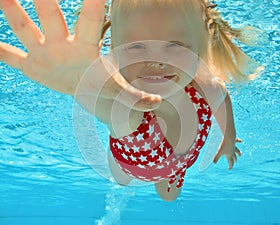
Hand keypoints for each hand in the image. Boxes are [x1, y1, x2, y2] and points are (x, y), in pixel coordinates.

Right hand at [0, 0, 160, 110]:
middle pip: (52, 17)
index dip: (91, 3)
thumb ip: (136, 97)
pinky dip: (0, 52)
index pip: (89, 20)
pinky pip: (13, 57)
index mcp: (87, 47)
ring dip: (14, 15)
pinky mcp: (33, 66)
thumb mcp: (118, 90)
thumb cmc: (103, 83)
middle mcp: (63, 43)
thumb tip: (156, 103)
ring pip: (27, 30)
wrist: (84, 87)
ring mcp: (46, 52)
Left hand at [213, 138, 241, 169]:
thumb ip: (216, 158)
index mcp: (229, 154)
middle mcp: (232, 151)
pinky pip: (237, 141)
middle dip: (234, 160)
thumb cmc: (223, 145)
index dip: (230, 166)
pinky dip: (239, 141)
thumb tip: (213, 163)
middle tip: (235, 162)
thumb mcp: (218, 152)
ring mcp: (233, 145)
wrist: (229, 137)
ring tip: (240, 155)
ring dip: (238, 153)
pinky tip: (241, 141)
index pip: (230, 162)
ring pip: (236, 150)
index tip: (229, 169)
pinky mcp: (233, 140)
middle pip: (234, 156)